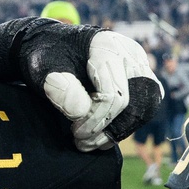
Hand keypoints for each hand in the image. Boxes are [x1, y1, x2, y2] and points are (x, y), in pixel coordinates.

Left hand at [40, 30, 162, 151]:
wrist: (53, 48)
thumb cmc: (47, 57)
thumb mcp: (43, 69)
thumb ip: (58, 88)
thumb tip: (81, 111)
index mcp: (107, 46)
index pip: (113, 93)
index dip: (95, 119)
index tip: (74, 132)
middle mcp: (130, 53)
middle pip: (136, 101)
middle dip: (110, 128)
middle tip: (83, 142)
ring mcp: (139, 65)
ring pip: (146, 107)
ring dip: (120, 130)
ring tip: (92, 142)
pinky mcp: (140, 79)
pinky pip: (145, 107)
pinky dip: (126, 125)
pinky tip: (103, 135)